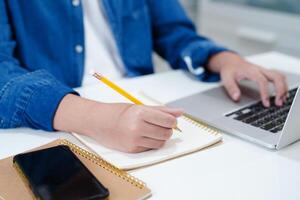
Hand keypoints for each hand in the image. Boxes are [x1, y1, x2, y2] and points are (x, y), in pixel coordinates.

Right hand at [54, 94, 182, 152]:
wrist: (100, 122)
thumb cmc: (122, 112)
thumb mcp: (141, 107)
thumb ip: (162, 110)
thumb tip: (180, 112)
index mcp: (141, 113)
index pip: (167, 120)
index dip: (172, 121)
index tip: (171, 120)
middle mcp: (137, 127)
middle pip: (166, 133)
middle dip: (168, 129)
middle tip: (162, 125)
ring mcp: (134, 140)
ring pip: (160, 142)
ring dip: (161, 137)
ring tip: (152, 130)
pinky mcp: (132, 149)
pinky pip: (151, 148)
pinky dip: (152, 143)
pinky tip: (144, 136)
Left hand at [207, 52, 287, 106]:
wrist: (231, 61)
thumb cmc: (229, 69)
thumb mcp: (226, 79)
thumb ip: (231, 88)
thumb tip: (237, 98)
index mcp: (251, 71)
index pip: (262, 81)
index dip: (265, 92)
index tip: (266, 103)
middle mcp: (260, 70)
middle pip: (277, 76)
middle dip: (280, 90)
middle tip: (278, 103)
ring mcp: (264, 71)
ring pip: (280, 76)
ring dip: (284, 88)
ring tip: (282, 101)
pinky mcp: (266, 73)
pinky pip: (279, 77)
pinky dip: (283, 85)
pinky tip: (282, 95)